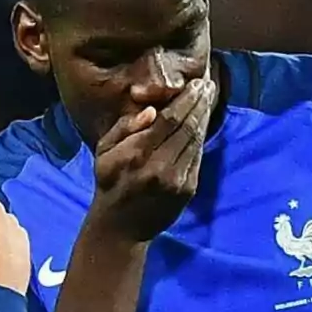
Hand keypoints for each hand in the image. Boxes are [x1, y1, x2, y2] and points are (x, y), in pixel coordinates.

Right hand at [88, 76, 217, 241]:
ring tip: (208, 99)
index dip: (186, 99)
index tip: (196, 84)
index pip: (170, 119)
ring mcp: (177, 180)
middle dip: (200, 104)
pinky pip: (197, 157)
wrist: (120, 227)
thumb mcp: (103, 152)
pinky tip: (202, 123)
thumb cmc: (110, 183)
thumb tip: (152, 111)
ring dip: (204, 118)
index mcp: (137, 154)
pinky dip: (201, 137)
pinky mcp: (187, 190)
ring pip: (196, 141)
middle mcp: (160, 167)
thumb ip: (124, 127)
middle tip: (208, 85)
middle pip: (187, 127)